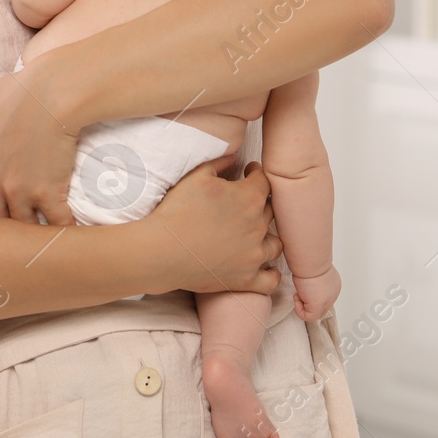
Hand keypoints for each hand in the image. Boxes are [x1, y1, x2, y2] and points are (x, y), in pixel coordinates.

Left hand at [0, 63, 78, 224]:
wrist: (54, 95)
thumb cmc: (21, 91)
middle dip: (0, 223)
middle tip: (11, 226)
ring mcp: (19, 191)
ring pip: (20, 227)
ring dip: (30, 230)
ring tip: (40, 233)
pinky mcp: (47, 195)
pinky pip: (54, 224)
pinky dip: (62, 229)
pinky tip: (69, 232)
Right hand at [141, 156, 282, 294]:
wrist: (162, 250)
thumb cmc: (177, 211)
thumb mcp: (196, 176)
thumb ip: (220, 163)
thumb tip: (235, 157)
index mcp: (249, 198)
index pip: (264, 182)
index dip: (257, 174)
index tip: (250, 173)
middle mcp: (258, 226)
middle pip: (271, 211)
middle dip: (260, 204)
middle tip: (246, 203)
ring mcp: (254, 255)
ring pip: (275, 244)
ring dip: (268, 237)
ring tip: (256, 235)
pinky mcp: (246, 279)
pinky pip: (271, 280)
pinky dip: (272, 274)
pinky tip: (267, 268)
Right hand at [292, 266, 341, 321]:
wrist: (310, 261)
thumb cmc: (309, 261)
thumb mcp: (313, 271)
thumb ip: (314, 280)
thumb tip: (305, 284)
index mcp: (334, 285)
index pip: (324, 297)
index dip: (310, 295)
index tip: (303, 285)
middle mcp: (333, 294)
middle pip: (321, 308)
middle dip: (307, 302)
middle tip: (299, 292)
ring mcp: (327, 301)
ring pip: (315, 314)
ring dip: (303, 306)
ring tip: (298, 293)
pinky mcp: (318, 307)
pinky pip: (308, 317)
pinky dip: (299, 310)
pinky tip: (296, 297)